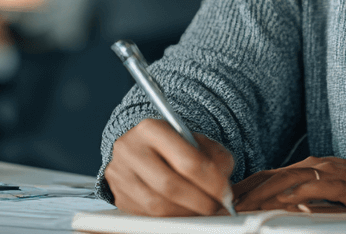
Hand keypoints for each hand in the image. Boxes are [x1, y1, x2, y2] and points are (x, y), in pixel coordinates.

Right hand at [105, 119, 235, 216]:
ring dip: (186, 213)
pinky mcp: (118, 195)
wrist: (140, 148)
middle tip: (217, 206)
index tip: (226, 194)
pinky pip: (148, 215)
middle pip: (170, 185)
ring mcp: (120, 174)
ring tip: (202, 210)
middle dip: (200, 201)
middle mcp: (130, 149)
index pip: (186, 160)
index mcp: (151, 129)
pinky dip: (171, 218)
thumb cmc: (173, 146)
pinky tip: (185, 212)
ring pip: (157, 206)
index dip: (211, 182)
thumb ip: (215, 157)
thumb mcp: (196, 141)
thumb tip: (224, 188)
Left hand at [233, 157, 345, 218]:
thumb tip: (286, 213)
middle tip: (224, 206)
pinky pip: (316, 188)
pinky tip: (280, 203)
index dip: (247, 186)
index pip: (271, 175)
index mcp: (315, 167)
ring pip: (288, 180)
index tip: (226, 200)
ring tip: (241, 208)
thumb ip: (312, 202)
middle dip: (247, 191)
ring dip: (262, 194)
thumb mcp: (338, 199)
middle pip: (273, 176)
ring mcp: (334, 172)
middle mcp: (320, 165)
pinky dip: (296, 195)